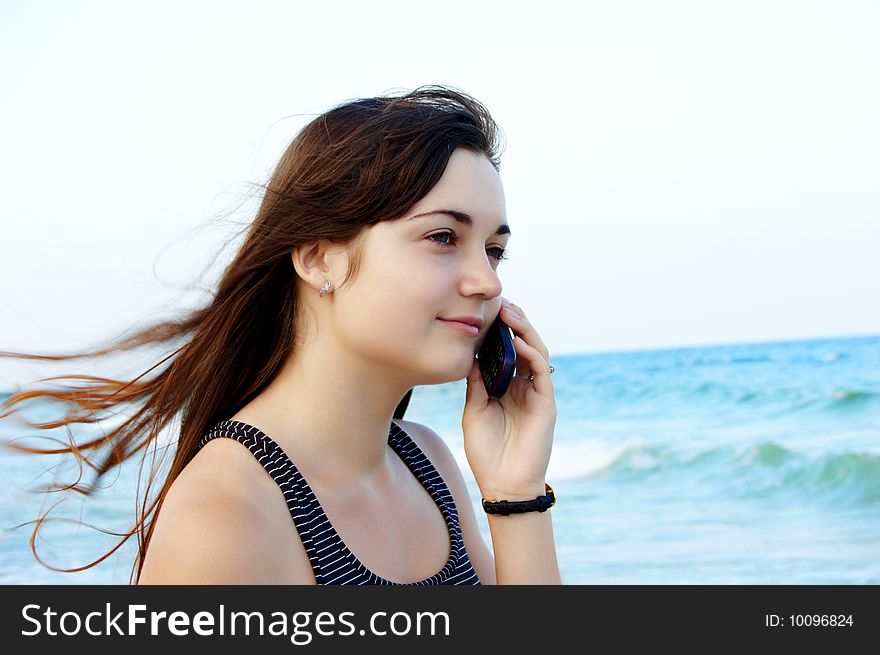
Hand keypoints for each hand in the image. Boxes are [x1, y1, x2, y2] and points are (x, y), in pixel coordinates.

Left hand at [462, 298, 556, 499]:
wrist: (503, 483)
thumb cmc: (486, 452)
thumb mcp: (474, 410)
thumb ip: (477, 383)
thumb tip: (471, 354)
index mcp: (507, 387)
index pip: (506, 351)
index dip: (499, 331)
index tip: (485, 311)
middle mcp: (524, 386)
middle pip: (523, 345)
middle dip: (514, 322)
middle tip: (500, 303)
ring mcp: (537, 392)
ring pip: (536, 351)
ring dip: (524, 330)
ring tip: (509, 313)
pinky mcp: (546, 402)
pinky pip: (542, 370)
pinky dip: (531, 353)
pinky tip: (517, 341)